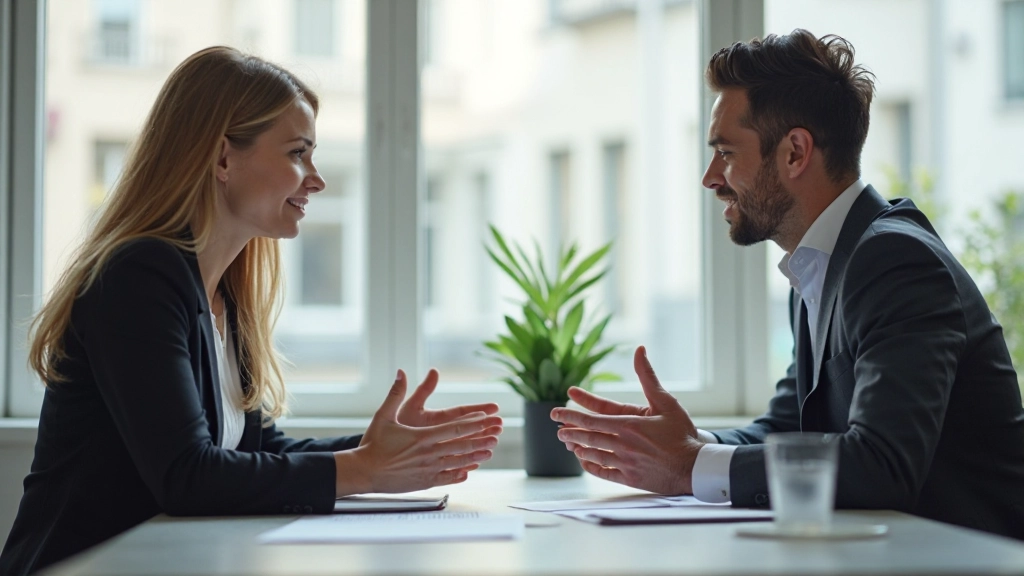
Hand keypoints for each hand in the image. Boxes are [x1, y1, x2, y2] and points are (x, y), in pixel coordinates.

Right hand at [336, 370, 502, 495]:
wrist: (363, 471)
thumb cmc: (373, 443)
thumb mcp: (384, 415)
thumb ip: (396, 393)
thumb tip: (401, 372)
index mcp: (421, 436)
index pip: (453, 428)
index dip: (471, 423)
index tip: (485, 418)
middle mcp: (428, 453)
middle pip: (460, 445)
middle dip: (480, 439)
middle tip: (497, 434)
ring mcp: (427, 469)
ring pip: (457, 462)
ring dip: (475, 456)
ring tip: (489, 452)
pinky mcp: (423, 482)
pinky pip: (446, 478)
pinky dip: (459, 474)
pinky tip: (468, 471)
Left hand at [550, 346, 703, 494]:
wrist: (696, 467)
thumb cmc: (682, 433)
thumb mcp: (666, 401)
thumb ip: (648, 376)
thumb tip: (639, 350)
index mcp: (629, 425)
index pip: (592, 419)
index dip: (573, 415)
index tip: (558, 412)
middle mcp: (623, 444)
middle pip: (588, 436)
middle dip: (569, 430)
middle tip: (557, 425)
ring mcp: (625, 463)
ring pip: (593, 454)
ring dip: (577, 447)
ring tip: (567, 441)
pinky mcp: (630, 479)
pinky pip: (603, 473)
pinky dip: (590, 466)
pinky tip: (584, 460)